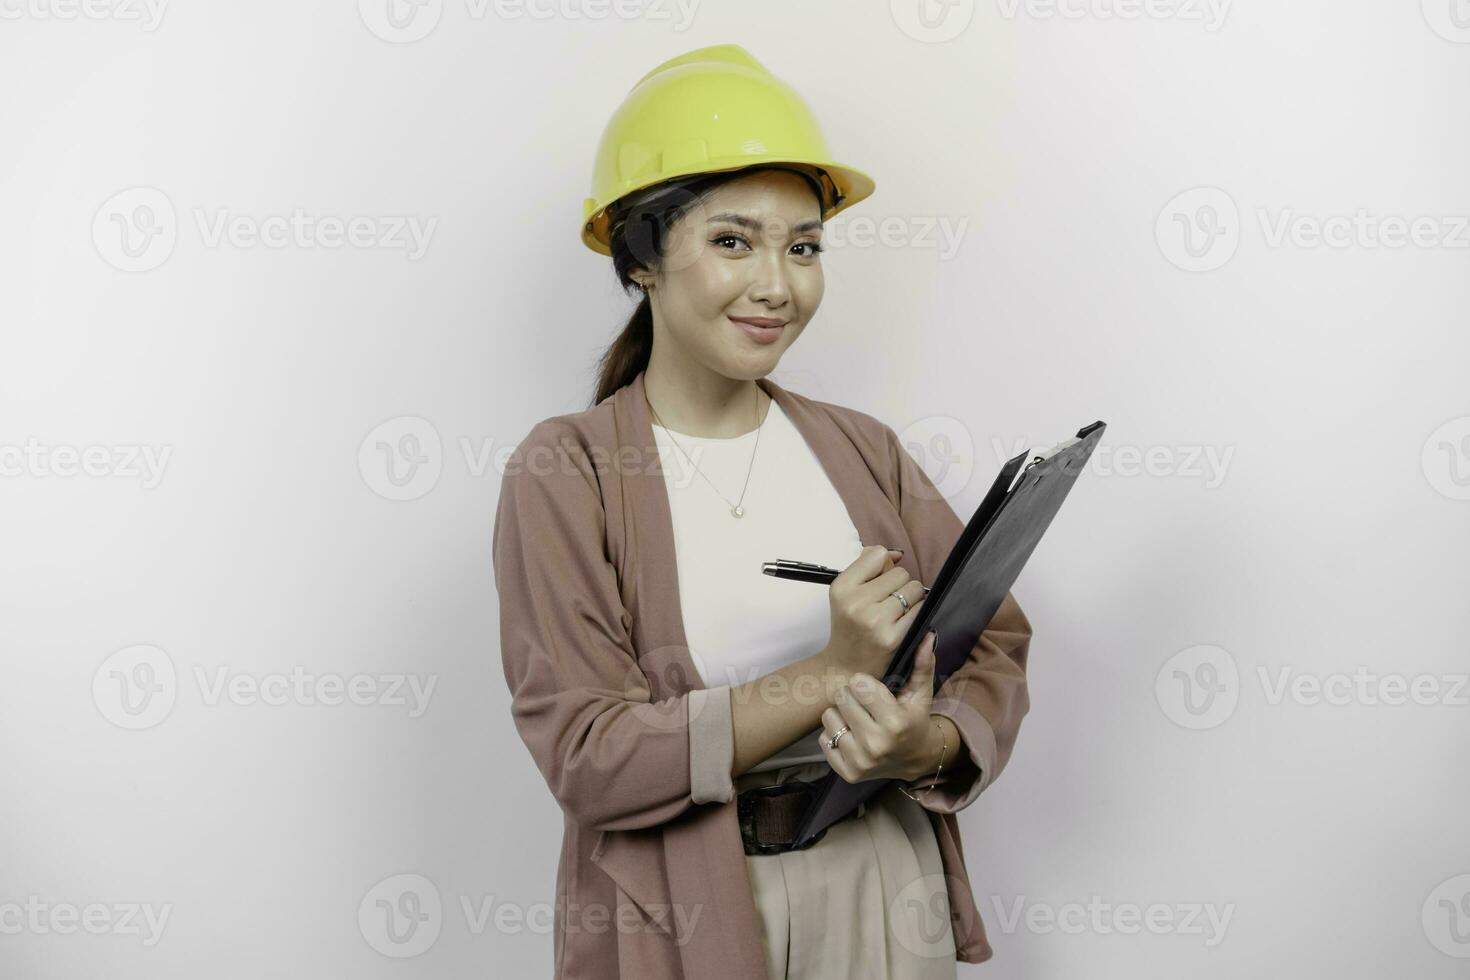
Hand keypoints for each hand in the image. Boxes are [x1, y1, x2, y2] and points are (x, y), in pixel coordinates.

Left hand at [819, 629, 940, 783]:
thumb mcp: (920, 693)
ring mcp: (860, 761)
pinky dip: (834, 735)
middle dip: (852, 697)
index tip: (873, 690)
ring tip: (859, 720)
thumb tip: (927, 635)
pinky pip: (823, 739)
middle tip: (866, 706)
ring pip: (829, 717)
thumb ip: (921, 664)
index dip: (864, 683)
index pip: (858, 684)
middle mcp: (876, 744)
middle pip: (841, 698)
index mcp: (895, 722)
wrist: (914, 760)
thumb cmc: (914, 720)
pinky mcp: (847, 773)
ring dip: (841, 715)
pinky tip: (853, 737)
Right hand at [821, 545, 926, 680]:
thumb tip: (897, 554)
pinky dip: (917, 613)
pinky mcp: (893, 637)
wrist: (846, 667)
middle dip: (898, 584)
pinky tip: (904, 622)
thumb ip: (868, 565)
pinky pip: (920, 610)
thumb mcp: (847, 592)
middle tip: (886, 602)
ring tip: (896, 612)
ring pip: (914, 589)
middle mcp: (856, 602)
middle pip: (900, 573)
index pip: (878, 555)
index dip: (883, 566)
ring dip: (911, 598)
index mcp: (841, 587)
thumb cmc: (850, 624)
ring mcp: (875, 621)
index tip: (878, 581)